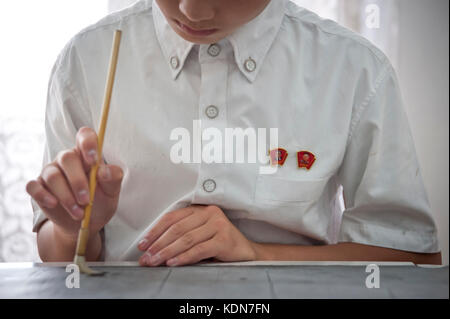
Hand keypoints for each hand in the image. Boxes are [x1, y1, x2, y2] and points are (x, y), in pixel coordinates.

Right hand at [26, 127, 123, 237]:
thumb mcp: (112, 190)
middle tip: (86, 200)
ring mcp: (51, 172)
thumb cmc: (101, 200)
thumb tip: (104, 171)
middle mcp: (67, 159)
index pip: (85, 136)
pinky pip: (33, 186)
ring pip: (52, 176)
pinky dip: (43, 195)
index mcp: (87, 154)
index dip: (88, 143)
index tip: (94, 160)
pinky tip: (54, 204)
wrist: (87, 222)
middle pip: (67, 158)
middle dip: (77, 181)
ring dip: (66, 196)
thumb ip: (113, 177)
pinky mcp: (39, 187)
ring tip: (78, 213)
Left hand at [137, 205, 257, 266]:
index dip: (155, 231)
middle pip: (177, 229)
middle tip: (146, 258)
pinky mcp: (224, 239)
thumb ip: (181, 236)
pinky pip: (199, 249)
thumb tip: (153, 249)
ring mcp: (218, 225)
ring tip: (155, 262)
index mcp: (200, 209)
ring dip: (167, 252)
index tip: (142, 245)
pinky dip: (184, 257)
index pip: (172, 218)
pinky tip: (173, 263)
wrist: (246, 253)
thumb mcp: (199, 236)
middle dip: (158, 245)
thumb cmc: (219, 245)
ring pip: (186, 239)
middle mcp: (210, 213)